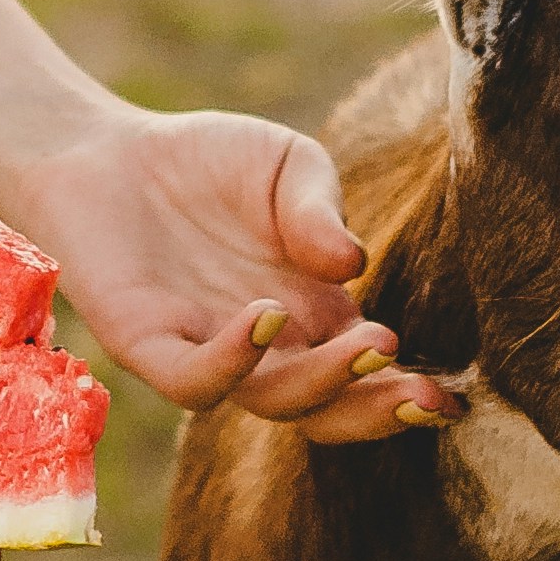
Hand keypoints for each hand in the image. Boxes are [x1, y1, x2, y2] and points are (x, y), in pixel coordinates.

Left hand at [11, 106, 441, 443]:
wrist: (102, 150)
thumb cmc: (204, 163)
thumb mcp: (286, 164)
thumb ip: (319, 209)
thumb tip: (353, 262)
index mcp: (313, 317)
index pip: (368, 376)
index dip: (408, 396)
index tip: (456, 398)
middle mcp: (267, 350)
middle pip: (328, 409)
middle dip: (378, 410)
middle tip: (424, 391)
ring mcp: (208, 351)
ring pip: (272, 403)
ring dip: (324, 384)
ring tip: (367, 344)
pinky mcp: (148, 345)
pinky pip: (192, 380)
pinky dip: (233, 360)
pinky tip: (266, 317)